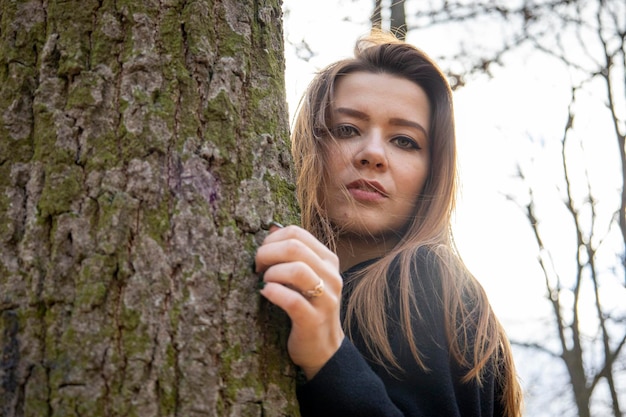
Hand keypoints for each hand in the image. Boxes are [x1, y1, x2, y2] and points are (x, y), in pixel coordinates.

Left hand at [255, 224, 343, 379]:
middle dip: (267, 253)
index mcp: (328, 260)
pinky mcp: (314, 320)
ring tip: (264, 282)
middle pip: (294, 248)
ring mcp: (326, 299)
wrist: (323, 349)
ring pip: (297, 270)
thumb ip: (292, 254)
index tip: (261, 254)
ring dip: (272, 273)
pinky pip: (292, 300)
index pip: (297, 233)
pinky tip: (265, 294)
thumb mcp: (304, 277)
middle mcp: (332, 276)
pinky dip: (273, 293)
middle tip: (256, 268)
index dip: (272, 239)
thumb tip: (271, 227)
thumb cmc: (307, 308)